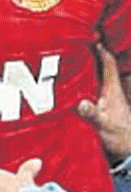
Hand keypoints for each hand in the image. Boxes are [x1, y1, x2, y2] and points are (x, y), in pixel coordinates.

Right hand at [77, 45, 130, 162]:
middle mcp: (110, 91)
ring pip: (94, 78)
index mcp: (113, 90)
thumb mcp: (104, 125)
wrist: (126, 154)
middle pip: (100, 67)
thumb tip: (81, 103)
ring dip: (84, 69)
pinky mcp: (100, 108)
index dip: (100, 49)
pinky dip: (80, 84)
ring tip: (68, 60)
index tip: (89, 36)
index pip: (107, 63)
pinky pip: (89, 89)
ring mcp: (105, 99)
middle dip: (89, 54)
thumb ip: (92, 114)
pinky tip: (68, 84)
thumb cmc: (120, 138)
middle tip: (73, 43)